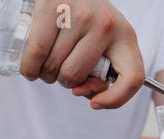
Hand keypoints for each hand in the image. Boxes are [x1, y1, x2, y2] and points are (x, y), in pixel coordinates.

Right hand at [20, 0, 144, 108]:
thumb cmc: (90, 21)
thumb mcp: (106, 43)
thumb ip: (100, 73)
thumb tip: (79, 92)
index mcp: (126, 38)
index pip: (133, 78)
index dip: (116, 99)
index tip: (95, 104)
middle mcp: (106, 25)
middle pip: (78, 74)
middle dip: (66, 82)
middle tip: (63, 73)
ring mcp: (79, 15)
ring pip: (55, 66)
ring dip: (47, 75)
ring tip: (49, 66)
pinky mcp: (51, 6)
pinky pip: (36, 51)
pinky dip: (30, 68)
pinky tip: (32, 69)